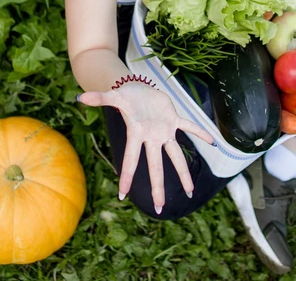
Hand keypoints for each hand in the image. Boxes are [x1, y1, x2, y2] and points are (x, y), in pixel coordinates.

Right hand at [78, 82, 213, 212]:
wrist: (137, 87)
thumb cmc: (124, 95)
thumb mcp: (113, 95)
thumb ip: (100, 98)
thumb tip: (81, 97)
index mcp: (137, 134)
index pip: (131, 159)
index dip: (127, 176)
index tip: (123, 195)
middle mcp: (151, 138)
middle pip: (156, 166)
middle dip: (158, 187)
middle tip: (160, 208)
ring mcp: (164, 130)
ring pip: (176, 155)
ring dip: (183, 172)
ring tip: (191, 191)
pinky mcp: (173, 119)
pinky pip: (189, 127)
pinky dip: (200, 133)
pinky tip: (213, 142)